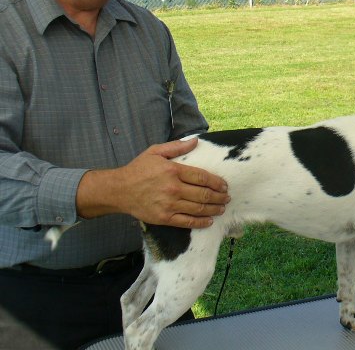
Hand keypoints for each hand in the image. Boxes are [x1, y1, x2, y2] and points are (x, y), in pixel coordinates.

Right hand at [77, 138, 229, 228]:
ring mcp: (169, 205)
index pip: (202, 177)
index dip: (217, 182)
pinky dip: (200, 222)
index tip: (224, 185)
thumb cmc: (138, 169)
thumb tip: (196, 141)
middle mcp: (173, 188)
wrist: (119, 190)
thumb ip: (177, 147)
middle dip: (219, 197)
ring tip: (222, 208)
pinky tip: (209, 221)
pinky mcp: (164, 218)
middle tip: (227, 198)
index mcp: (173, 171)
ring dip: (213, 209)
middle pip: (203, 194)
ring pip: (198, 209)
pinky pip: (186, 222)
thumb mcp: (155, 152)